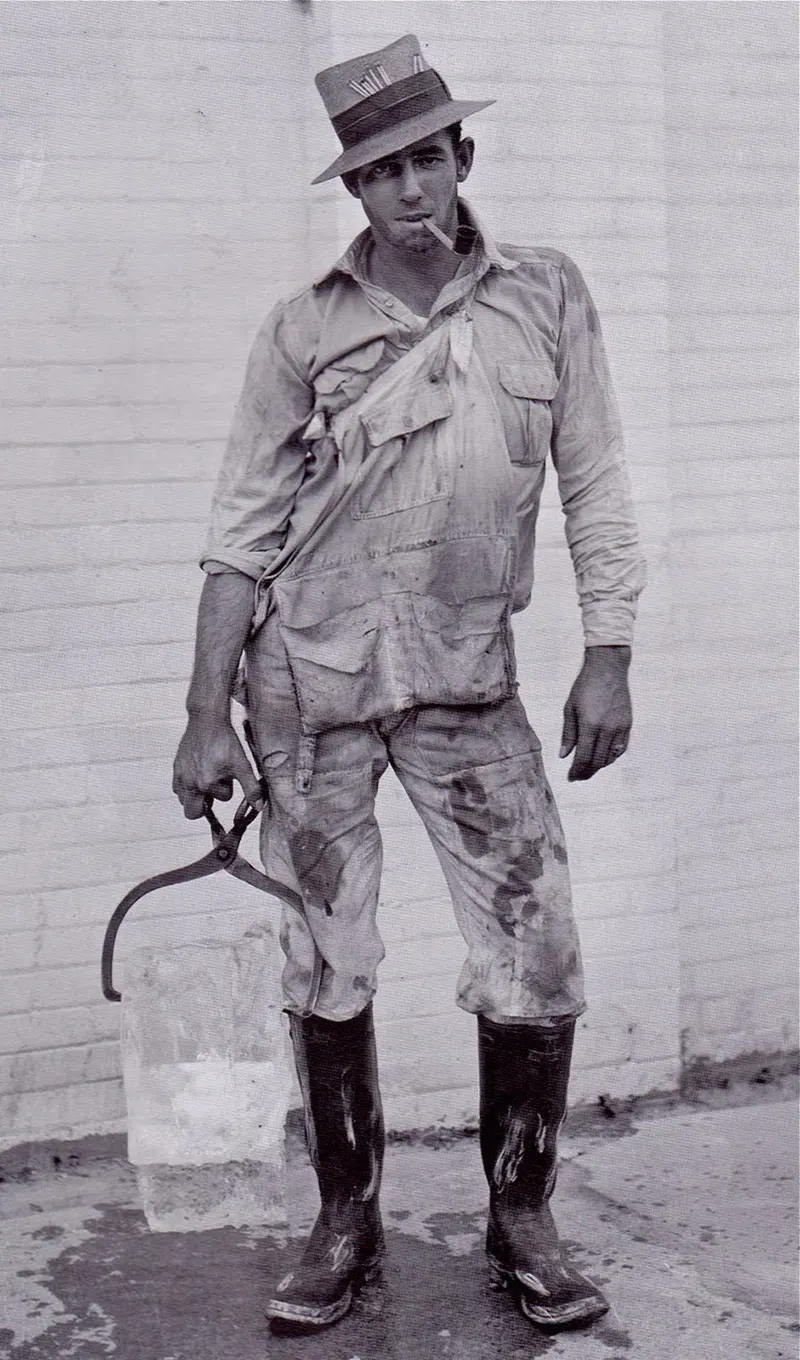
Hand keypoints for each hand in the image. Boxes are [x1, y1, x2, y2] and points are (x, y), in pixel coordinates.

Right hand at [172, 711, 263, 818]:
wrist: (207, 720)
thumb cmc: (224, 740)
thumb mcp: (242, 764)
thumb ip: (251, 788)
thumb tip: (258, 806)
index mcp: (206, 783)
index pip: (223, 798)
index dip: (228, 787)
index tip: (229, 774)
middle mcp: (189, 782)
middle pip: (192, 813)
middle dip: (204, 805)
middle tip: (213, 788)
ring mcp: (180, 775)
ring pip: (184, 800)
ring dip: (195, 794)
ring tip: (206, 777)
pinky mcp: (176, 767)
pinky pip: (177, 787)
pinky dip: (186, 785)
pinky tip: (196, 773)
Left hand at [559, 646, 631, 780]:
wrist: (608, 669)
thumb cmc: (584, 686)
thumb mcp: (570, 708)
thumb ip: (568, 734)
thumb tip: (564, 756)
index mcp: (590, 725)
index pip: (584, 757)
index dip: (576, 771)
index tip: (570, 778)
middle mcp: (607, 729)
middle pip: (598, 761)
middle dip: (586, 772)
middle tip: (578, 776)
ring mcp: (620, 727)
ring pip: (610, 757)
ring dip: (599, 766)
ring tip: (588, 769)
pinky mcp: (628, 724)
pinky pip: (621, 748)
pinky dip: (611, 756)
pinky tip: (603, 758)